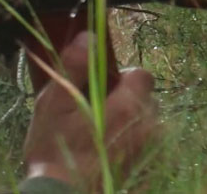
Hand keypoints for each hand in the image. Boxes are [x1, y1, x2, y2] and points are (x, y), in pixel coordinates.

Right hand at [23, 31, 158, 191]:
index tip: (101, 88)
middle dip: (124, 103)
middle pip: (145, 101)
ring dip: (128, 127)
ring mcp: (152, 152)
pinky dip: (131, 148)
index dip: (122, 78)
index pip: (142, 75)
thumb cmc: (55, 148)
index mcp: (130, 105)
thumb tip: (90, 36)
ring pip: (145, 126)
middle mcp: (150, 127)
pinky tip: (108, 157)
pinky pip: (145, 149)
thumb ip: (75, 65)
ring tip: (99, 139)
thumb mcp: (54, 101)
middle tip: (93, 115)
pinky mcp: (149, 171)